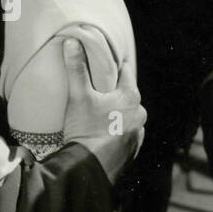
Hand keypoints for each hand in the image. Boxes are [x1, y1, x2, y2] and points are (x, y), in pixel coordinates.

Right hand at [57, 28, 145, 181]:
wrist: (88, 169)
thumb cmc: (85, 129)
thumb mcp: (78, 96)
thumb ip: (76, 68)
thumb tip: (72, 42)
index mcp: (130, 97)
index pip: (126, 72)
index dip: (115, 65)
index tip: (106, 62)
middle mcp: (140, 114)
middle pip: (127, 95)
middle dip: (114, 92)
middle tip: (97, 91)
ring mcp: (138, 134)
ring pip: (127, 116)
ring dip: (116, 114)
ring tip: (98, 115)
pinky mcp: (132, 151)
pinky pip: (125, 134)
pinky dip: (116, 132)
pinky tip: (102, 133)